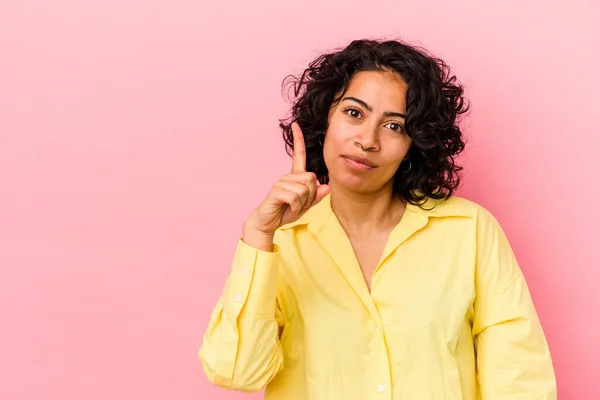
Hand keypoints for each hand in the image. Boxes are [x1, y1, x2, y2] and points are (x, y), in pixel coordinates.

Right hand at [244, 122, 329, 237]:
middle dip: (311, 195)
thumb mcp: (305, 206)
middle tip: (300, 204)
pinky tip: (287, 208)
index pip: (298, 155)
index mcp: (295, 176)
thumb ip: (316, 197)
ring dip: (303, 202)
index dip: (298, 139)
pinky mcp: (277, 190)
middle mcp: (288, 176)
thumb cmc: (285, 212)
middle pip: (312, 178)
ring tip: (292, 206)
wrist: (268, 222)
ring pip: (305, 189)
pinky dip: (296, 207)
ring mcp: (281, 182)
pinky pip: (296, 197)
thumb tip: (327, 187)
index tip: (295, 124)